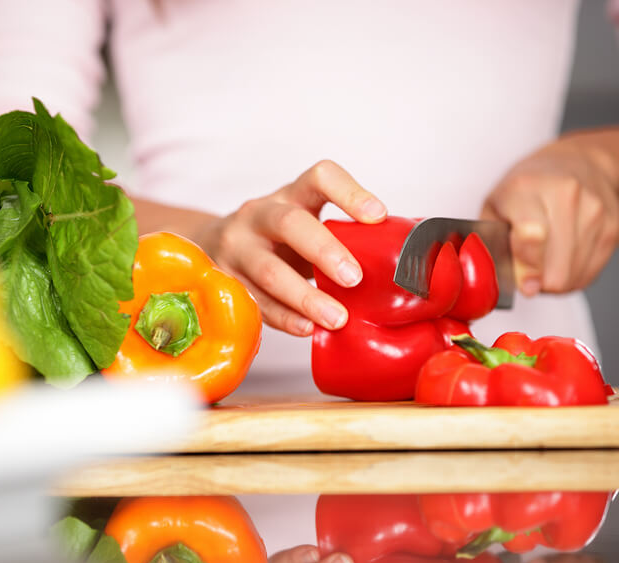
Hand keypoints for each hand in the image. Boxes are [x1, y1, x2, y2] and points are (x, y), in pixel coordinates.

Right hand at [198, 160, 386, 335]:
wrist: (212, 247)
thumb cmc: (278, 241)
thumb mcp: (304, 225)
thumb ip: (341, 238)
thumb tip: (406, 264)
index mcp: (290, 195)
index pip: (320, 178)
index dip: (350, 193)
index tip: (378, 216)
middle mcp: (260, 214)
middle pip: (289, 223)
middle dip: (324, 250)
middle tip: (354, 278)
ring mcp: (237, 247)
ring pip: (269, 270)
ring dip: (305, 296)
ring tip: (337, 318)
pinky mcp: (226, 280)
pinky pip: (256, 301)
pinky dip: (283, 318)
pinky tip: (307, 329)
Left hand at [481, 141, 618, 295]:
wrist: (574, 164)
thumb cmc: (525, 190)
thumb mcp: (494, 210)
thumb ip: (497, 248)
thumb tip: (525, 285)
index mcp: (526, 188)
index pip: (532, 237)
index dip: (526, 268)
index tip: (523, 281)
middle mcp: (566, 195)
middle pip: (557, 270)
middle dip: (539, 281)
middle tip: (528, 269)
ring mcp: (595, 211)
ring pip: (573, 277)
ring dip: (555, 281)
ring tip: (545, 259)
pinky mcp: (613, 228)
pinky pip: (590, 275)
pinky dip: (573, 277)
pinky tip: (563, 260)